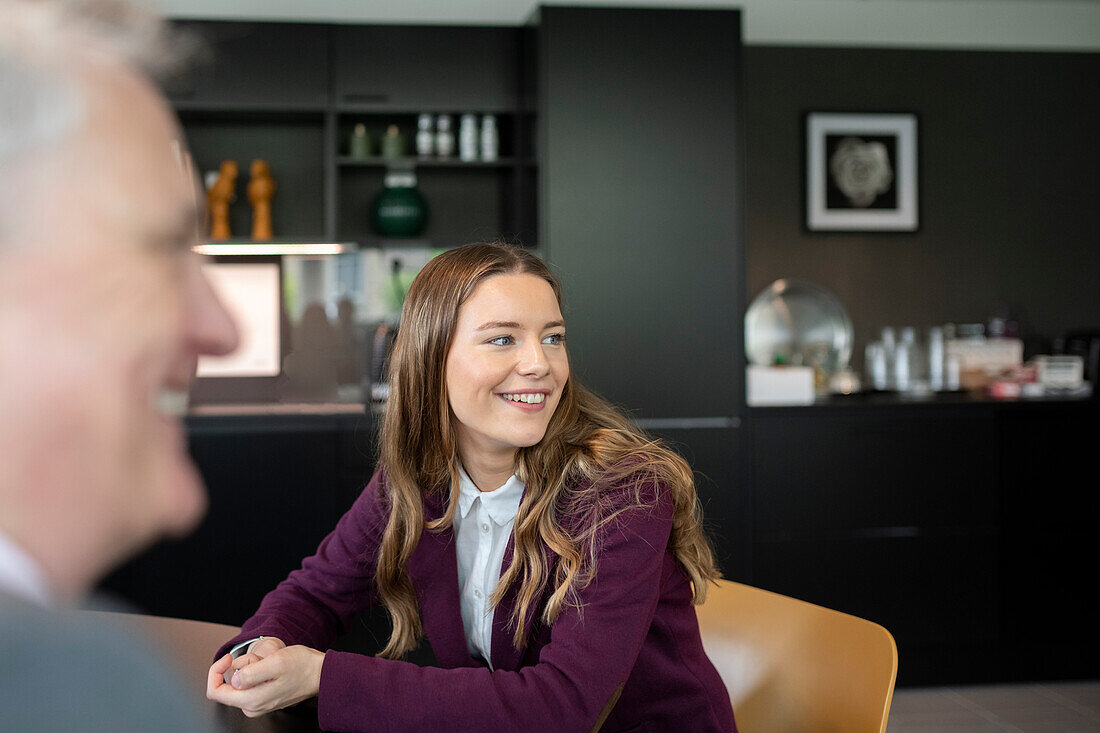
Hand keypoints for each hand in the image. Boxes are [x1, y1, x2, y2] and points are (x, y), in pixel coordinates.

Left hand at [207, 643, 325, 717]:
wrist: (320, 674)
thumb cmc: (301, 667)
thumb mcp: (275, 662)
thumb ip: (251, 673)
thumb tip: (232, 679)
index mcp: (250, 700)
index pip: (214, 691)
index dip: (216, 671)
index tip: (228, 658)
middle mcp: (251, 707)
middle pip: (227, 685)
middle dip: (238, 667)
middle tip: (258, 659)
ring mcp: (257, 704)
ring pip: (238, 683)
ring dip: (248, 668)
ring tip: (268, 662)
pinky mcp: (263, 698)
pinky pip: (248, 683)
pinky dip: (255, 671)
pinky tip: (270, 667)